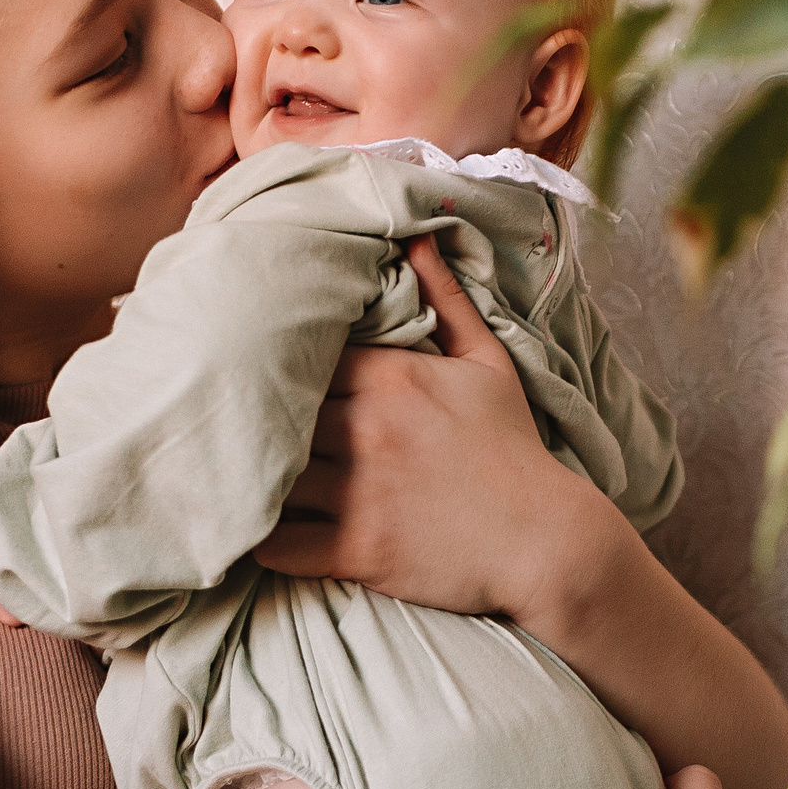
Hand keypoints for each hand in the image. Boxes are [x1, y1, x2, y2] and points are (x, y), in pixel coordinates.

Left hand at [255, 237, 610, 621]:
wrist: (546, 542)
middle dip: (258, 416)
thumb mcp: (489, 363)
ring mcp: (360, 490)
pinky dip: (261, 541)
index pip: (301, 352)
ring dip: (251, 476)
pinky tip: (260, 530)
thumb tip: (417, 239)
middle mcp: (368, 427)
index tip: (272, 373)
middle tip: (241, 423)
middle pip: (272, 408)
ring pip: (266, 473)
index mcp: (392, 376)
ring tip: (242, 475)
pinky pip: (277, 544)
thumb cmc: (514, 449)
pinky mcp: (357, 548)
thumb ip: (447, 299)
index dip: (281, 363)